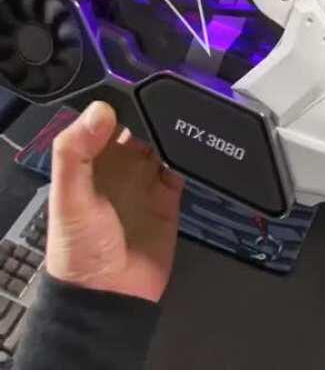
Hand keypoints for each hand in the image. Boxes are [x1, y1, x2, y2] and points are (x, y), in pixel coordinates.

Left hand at [47, 101, 184, 301]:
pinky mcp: (170, 199)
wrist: (109, 297)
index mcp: (92, 160)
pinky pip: (182, 170)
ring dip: (174, 131)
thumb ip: (75, 151)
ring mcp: (146, 181)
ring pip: (163, 144)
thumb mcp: (69, 196)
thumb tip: (102, 108)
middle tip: (174, 93)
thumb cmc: (79, 247)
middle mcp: (120, 166)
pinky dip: (190, 157)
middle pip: (140, 128)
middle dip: (155, 112)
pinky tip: (197, 142)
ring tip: (191, 111)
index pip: (108, 120)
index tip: (143, 84)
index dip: (123, 102)